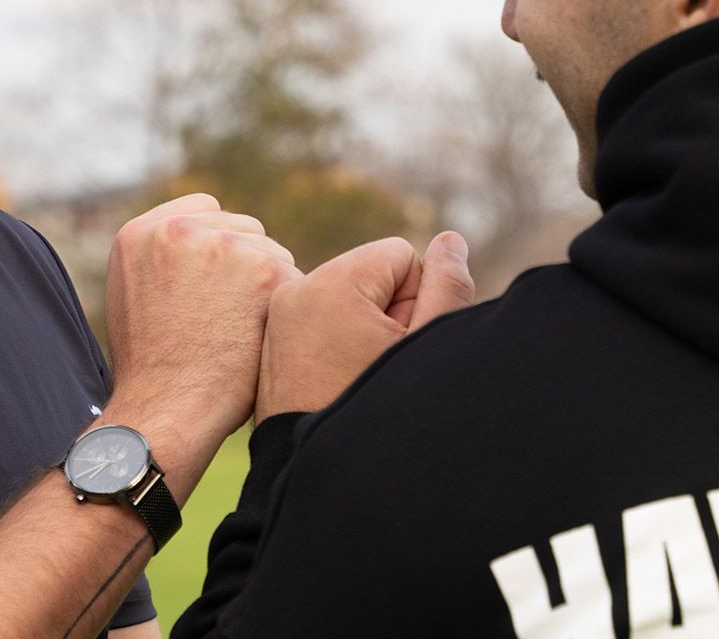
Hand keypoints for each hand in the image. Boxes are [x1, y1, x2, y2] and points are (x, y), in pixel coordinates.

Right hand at [101, 194, 297, 483]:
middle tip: (230, 315)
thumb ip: (164, 258)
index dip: (217, 244)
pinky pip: (294, 277)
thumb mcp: (135, 295)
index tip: (218, 280)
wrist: (166, 408)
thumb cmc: (151, 367)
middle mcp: (178, 230)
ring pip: (272, 251)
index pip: (204, 210)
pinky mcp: (263, 270)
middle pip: (243, 228)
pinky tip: (261, 337)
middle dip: (245, 264)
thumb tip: (203, 240)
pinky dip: (286, 307)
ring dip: (267, 283)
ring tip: (240, 330)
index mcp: (141, 233)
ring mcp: (222, 246)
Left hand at [255, 231, 472, 422]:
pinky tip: (335, 382)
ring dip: (362, 330)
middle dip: (387, 314)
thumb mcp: (428, 346)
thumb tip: (449, 241)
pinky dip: (335, 344)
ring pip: (346, 301)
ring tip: (355, 377)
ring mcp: (276, 316)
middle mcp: (295, 289)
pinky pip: (319, 322)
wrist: (319, 476)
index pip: (400, 256)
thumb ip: (448, 287)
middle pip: (369, 276)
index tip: (397, 344)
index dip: (415, 300)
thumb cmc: (380, 413)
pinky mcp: (269, 339)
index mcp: (332, 283)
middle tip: (375, 366)